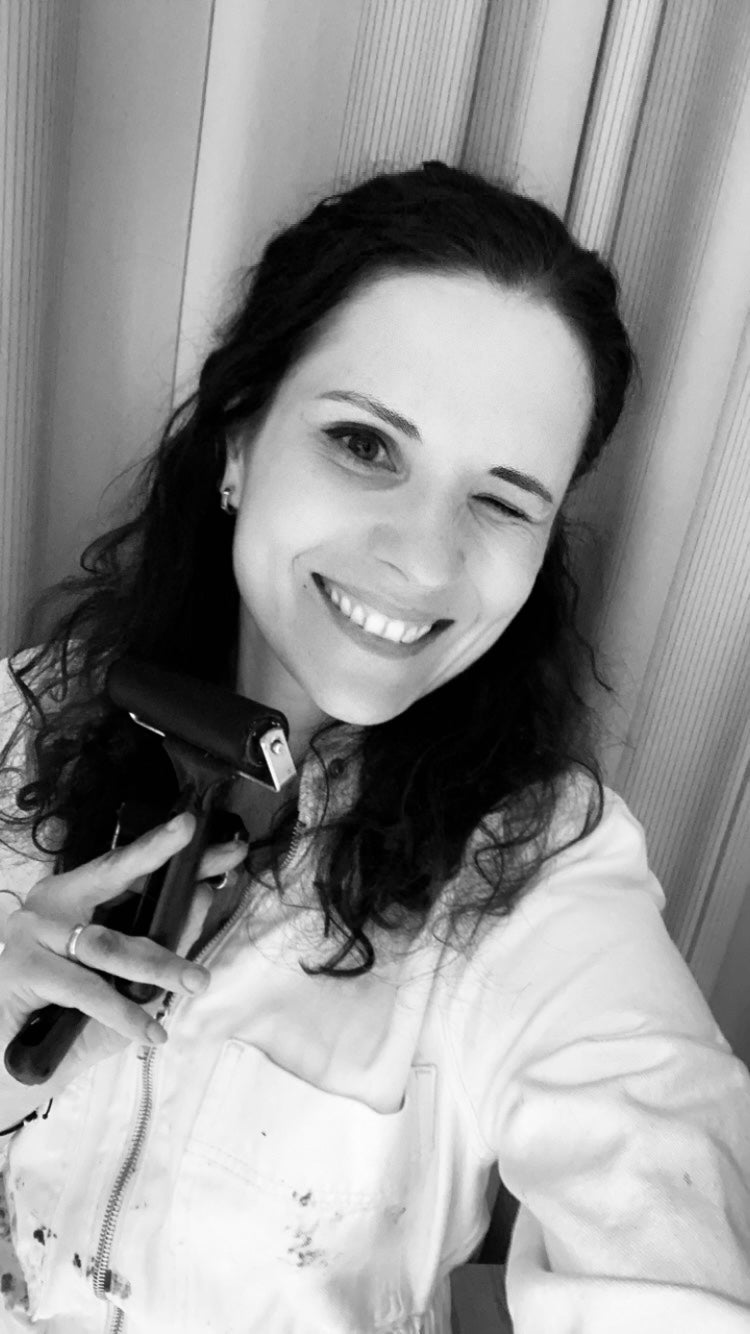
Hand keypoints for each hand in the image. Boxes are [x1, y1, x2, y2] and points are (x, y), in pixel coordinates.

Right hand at [0, 813, 246, 1112]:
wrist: (3, 1062)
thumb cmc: (60, 1016)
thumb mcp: (119, 979)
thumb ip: (154, 942)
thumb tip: (198, 899)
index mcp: (72, 896)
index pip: (123, 865)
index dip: (160, 846)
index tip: (194, 828)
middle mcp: (50, 905)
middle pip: (115, 878)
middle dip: (167, 869)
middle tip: (213, 867)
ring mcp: (32, 934)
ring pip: (109, 944)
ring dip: (158, 965)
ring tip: (194, 981)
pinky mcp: (23, 970)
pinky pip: (87, 989)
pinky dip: (123, 1014)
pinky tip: (150, 1031)